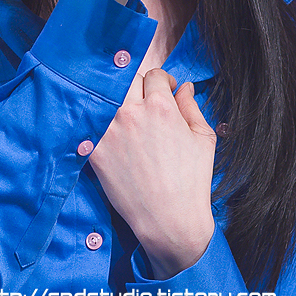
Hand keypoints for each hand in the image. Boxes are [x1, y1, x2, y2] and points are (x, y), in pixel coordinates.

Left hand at [89, 69, 215, 277]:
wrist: (169, 219)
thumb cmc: (191, 181)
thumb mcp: (203, 139)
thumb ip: (192, 107)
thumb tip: (185, 88)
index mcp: (161, 106)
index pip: (154, 75)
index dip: (163, 83)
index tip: (164, 92)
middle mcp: (132, 112)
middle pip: (129, 81)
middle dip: (140, 88)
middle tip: (146, 104)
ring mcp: (109, 130)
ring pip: (108, 97)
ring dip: (118, 102)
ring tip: (127, 119)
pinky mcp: (94, 149)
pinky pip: (92, 123)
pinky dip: (99, 123)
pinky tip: (110, 135)